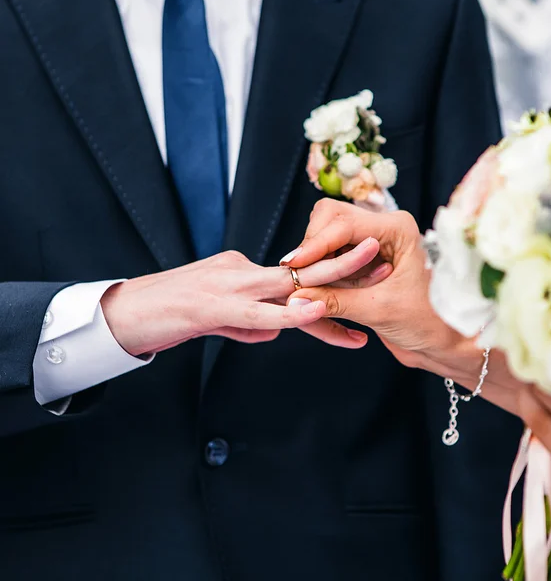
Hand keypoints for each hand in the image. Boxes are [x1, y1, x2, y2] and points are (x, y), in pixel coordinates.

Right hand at [101, 239, 379, 355]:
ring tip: (369, 289)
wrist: (128, 314)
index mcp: (246, 271)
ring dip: (331, 286)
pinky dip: (289, 311)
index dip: (334, 278)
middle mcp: (243, 270)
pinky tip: (315, 310)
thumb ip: (250, 321)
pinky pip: (260, 310)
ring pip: (288, 286)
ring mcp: (230, 285)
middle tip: (383, 261)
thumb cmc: (172, 314)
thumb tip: (275, 328)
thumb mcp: (218, 318)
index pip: (298, 277)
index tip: (367, 278)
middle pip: (304, 271)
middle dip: (347, 267)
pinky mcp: (215, 304)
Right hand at [281, 199, 455, 357]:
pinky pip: (330, 255)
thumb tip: (295, 298)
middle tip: (298, 275)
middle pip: (330, 218)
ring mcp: (371, 243)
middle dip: (312, 246)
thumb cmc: (431, 322)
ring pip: (326, 235)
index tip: (293, 265)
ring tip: (310, 286)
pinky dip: (320, 270)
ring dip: (314, 259)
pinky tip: (320, 290)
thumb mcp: (380, 310)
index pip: (344, 222)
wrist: (445, 341)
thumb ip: (336, 301)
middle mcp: (383, 228)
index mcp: (397, 228)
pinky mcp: (363, 261)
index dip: (315, 243)